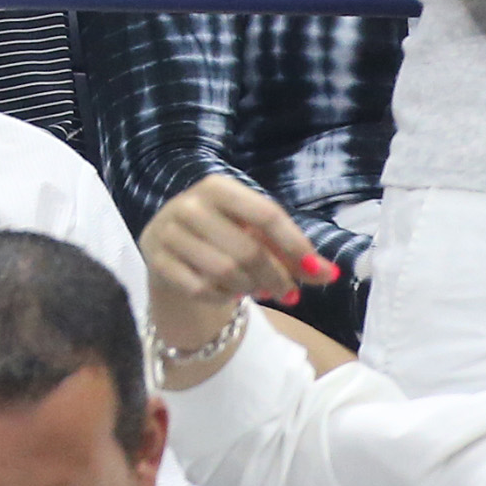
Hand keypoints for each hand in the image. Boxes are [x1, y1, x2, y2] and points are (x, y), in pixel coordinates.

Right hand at [140, 171, 334, 363]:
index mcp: (216, 188)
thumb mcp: (259, 236)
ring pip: (225, 272)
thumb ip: (294, 253)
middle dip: (276, 277)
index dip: (295, 244)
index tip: (316, 270)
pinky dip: (222, 297)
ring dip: (250, 288)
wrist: (170, 249)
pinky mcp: (156, 261)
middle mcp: (188, 205)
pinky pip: (201, 288)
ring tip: (258, 290)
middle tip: (289, 293)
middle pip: (248, 249)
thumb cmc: (224, 237)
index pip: (266, 214)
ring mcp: (167, 233)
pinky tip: (228, 293)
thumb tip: (329, 273)